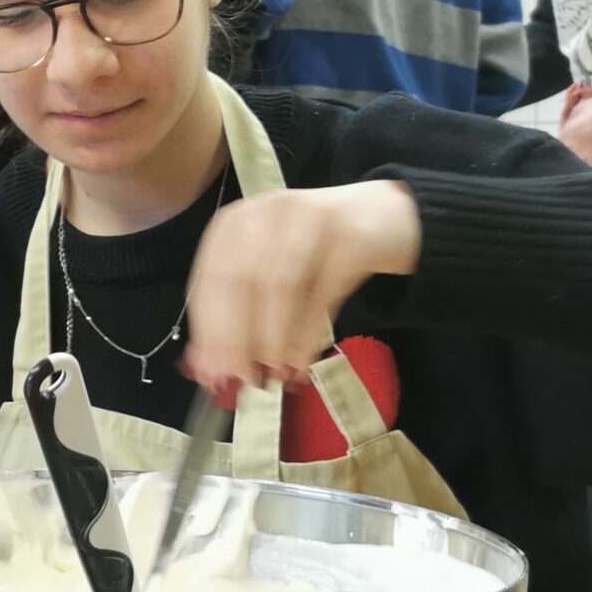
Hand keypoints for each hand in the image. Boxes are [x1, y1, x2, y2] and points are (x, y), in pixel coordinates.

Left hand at [183, 183, 421, 396]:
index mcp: (235, 223)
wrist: (383, 216)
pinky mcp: (350, 236)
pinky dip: (306, 333)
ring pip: (280, 285)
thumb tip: (208, 368)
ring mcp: (310, 218)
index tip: (209, 372)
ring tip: (274, 375)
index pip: (209, 279)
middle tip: (241, 379)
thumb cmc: (313, 250)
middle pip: (240, 280)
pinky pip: (322, 292)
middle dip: (237, 337)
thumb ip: (238, 312)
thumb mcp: (270, 270)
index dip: (208, 330)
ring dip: (273, 338)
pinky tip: (301, 361)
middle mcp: (266, 213)